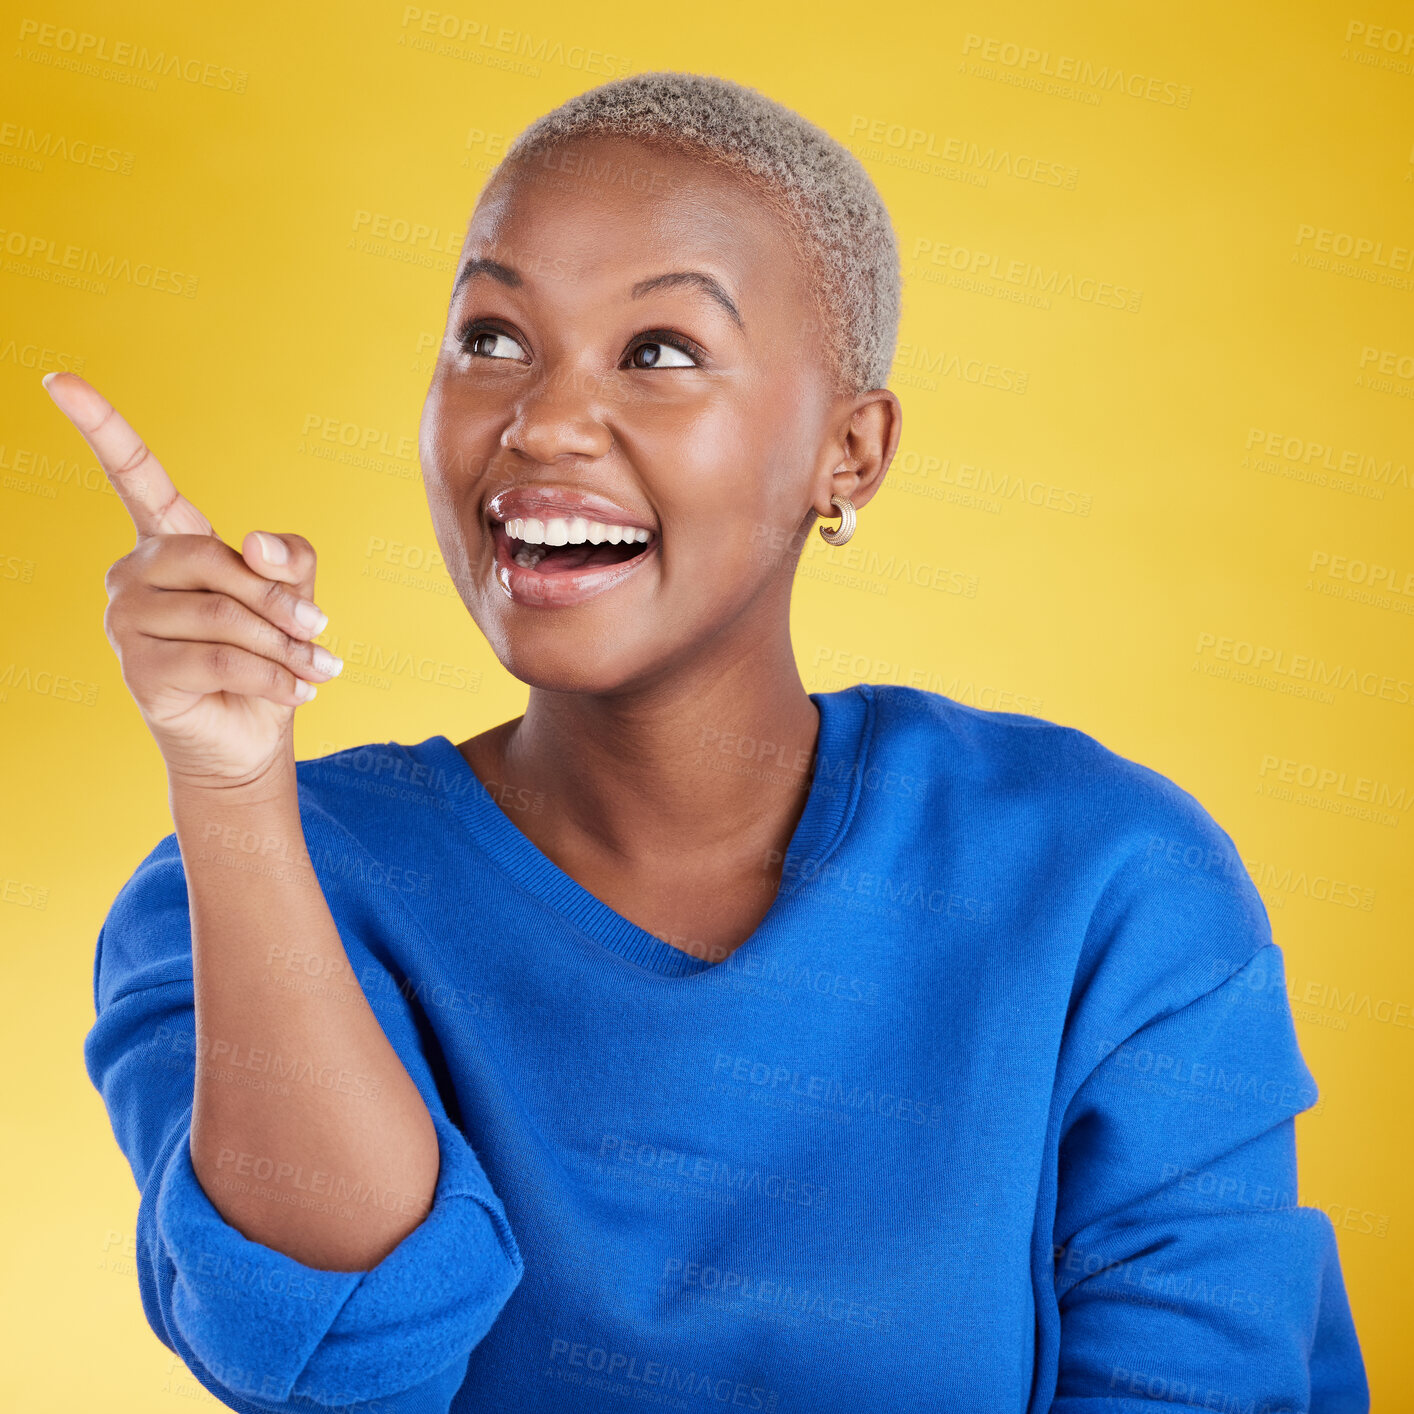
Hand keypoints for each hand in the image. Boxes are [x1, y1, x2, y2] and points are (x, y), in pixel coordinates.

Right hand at [43, 371, 342, 792]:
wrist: (249, 735)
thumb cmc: (268, 655)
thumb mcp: (292, 595)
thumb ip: (287, 560)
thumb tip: (258, 544)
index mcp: (168, 540)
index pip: (133, 475)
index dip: (98, 427)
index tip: (57, 378)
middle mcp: (134, 571)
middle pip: (213, 558)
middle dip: (277, 599)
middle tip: (321, 630)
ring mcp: (126, 620)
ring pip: (222, 616)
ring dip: (284, 646)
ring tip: (318, 669)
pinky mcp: (138, 669)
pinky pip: (219, 660)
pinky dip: (272, 677)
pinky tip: (300, 691)